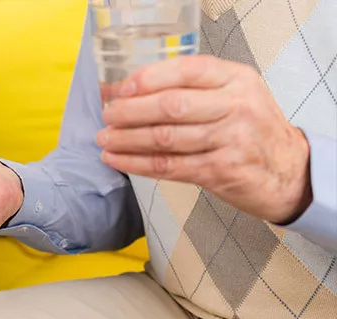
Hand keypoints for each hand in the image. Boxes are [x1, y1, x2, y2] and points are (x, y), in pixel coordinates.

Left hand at [97, 55, 311, 223]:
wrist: (288, 172)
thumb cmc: (251, 131)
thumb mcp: (235, 96)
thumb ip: (193, 89)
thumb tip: (130, 89)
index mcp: (236, 79)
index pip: (186, 70)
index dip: (148, 78)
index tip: (120, 89)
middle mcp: (236, 106)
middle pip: (171, 105)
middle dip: (130, 111)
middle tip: (107, 116)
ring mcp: (230, 139)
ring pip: (166, 137)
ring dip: (127, 139)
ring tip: (105, 139)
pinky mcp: (221, 170)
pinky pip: (169, 166)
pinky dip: (137, 163)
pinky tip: (117, 159)